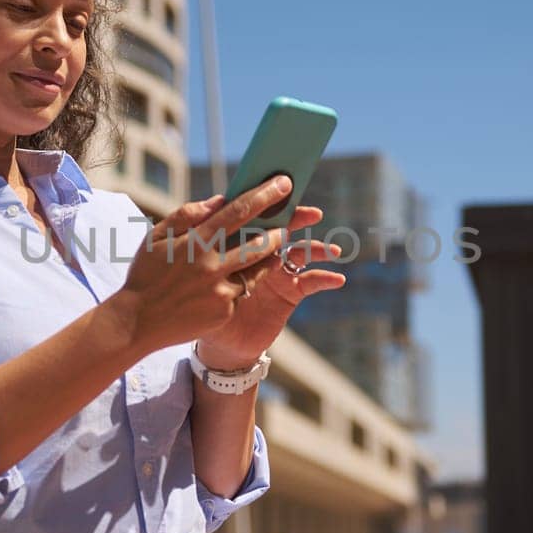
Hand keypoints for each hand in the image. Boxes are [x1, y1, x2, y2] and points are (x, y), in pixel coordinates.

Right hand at [114, 175, 303, 355]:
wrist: (136, 323)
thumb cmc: (145, 275)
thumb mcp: (156, 237)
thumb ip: (187, 215)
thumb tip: (218, 200)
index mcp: (195, 242)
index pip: (238, 211)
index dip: (264, 195)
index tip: (283, 182)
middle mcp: (211, 265)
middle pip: (258, 241)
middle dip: (280, 226)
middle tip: (291, 218)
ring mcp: (220, 291)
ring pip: (258, 267)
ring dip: (271, 253)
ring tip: (277, 242)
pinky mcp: (224, 311)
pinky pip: (243, 291)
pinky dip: (247, 280)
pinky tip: (246, 274)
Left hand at [196, 205, 345, 368]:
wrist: (217, 340)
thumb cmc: (201, 302)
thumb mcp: (195, 268)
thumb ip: (201, 234)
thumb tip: (216, 202)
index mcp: (242, 242)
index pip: (258, 217)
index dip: (270, 204)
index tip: (282, 191)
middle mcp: (264, 253)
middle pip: (284, 229)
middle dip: (299, 220)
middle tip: (313, 213)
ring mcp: (279, 271)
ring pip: (301, 253)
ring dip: (318, 248)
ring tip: (333, 250)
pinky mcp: (290, 293)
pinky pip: (310, 283)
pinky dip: (325, 279)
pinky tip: (337, 279)